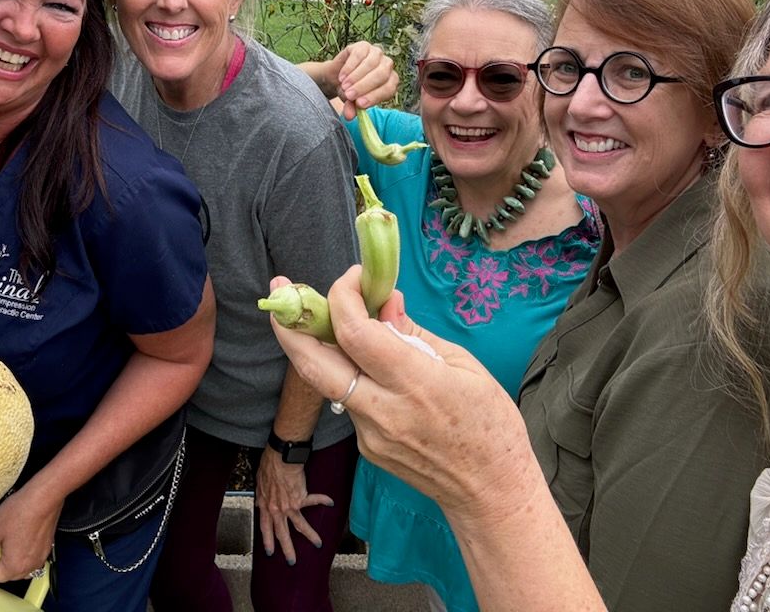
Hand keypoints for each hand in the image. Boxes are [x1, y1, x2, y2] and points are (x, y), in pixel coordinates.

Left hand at [0, 482, 60, 580]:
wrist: (45, 496)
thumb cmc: (22, 511)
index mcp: (15, 567)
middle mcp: (30, 566)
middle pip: (8, 572)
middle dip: (0, 558)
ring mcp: (40, 557)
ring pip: (19, 563)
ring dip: (12, 554)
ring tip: (10, 533)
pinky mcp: (47, 547)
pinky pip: (30, 555)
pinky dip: (24, 547)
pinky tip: (21, 530)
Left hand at [255, 446, 333, 563]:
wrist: (280, 457)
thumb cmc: (268, 465)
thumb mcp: (259, 482)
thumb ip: (261, 495)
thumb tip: (260, 501)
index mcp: (266, 505)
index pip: (265, 528)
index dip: (268, 540)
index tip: (271, 551)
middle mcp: (277, 509)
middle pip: (282, 533)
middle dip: (287, 549)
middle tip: (292, 561)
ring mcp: (290, 505)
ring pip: (300, 525)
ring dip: (310, 535)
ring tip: (318, 544)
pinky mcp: (301, 497)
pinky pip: (314, 500)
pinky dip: (322, 500)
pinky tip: (330, 502)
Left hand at [268, 269, 529, 523]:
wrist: (489, 492)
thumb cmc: (490, 423)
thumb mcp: (465, 365)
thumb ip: (414, 333)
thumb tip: (384, 303)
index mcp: (415, 383)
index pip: (355, 332)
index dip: (343, 296)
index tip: (354, 277)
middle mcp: (383, 410)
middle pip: (313, 363)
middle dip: (289, 323)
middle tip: (279, 289)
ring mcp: (369, 434)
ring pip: (327, 380)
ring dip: (316, 344)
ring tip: (318, 314)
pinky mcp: (365, 447)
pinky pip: (347, 400)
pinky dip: (347, 372)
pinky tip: (363, 360)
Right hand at [330, 41, 397, 118]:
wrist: (338, 76)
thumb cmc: (350, 90)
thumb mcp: (352, 102)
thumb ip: (353, 108)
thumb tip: (349, 116)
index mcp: (391, 81)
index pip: (388, 88)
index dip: (375, 96)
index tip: (359, 104)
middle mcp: (387, 66)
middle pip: (381, 74)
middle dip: (364, 86)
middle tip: (349, 95)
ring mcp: (376, 53)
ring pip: (371, 64)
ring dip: (356, 77)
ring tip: (344, 87)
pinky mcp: (363, 46)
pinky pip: (359, 55)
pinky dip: (349, 67)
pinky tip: (342, 77)